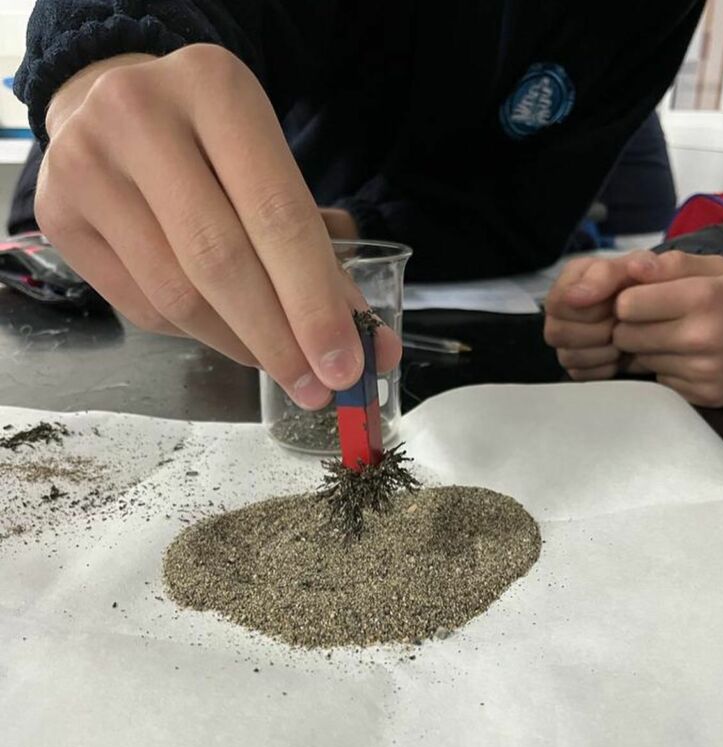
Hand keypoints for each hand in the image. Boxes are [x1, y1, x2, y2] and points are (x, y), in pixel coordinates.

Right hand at [38, 46, 400, 408]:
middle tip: (316, 387)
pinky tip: (225, 334)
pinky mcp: (58, 214)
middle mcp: (140, 115)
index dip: (315, 303)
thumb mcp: (272, 173)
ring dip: (238, 346)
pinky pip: (142, 307)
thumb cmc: (213, 150)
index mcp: (215, 88)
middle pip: (220, 260)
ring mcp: (86, 163)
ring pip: (176, 295)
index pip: (278, 216)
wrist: (114, 108)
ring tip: (277, 366)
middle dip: (278, 339)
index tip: (346, 366)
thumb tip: (372, 347)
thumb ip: (321, 256)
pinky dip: (195, 335)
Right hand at [544, 252, 657, 379]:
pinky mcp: (575, 364)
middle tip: (622, 321)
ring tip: (624, 335)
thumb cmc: (644, 286)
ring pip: (569, 355)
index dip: (586, 307)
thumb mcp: (642, 267)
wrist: (653, 310)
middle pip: (558, 332)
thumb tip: (606, 281)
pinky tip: (620, 353)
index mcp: (570, 280)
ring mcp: (564, 340)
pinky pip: (581, 373)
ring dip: (604, 349)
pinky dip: (605, 366)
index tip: (614, 305)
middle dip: (599, 330)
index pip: (559, 300)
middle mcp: (559, 312)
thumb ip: (629, 267)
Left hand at [614, 251, 722, 406]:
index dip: (627, 300)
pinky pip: (659, 380)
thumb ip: (673, 263)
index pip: (627, 305)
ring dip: (647, 349)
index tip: (639, 298)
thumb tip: (631, 266)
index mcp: (701, 298)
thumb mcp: (721, 268)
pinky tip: (687, 358)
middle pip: (626, 336)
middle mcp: (698, 338)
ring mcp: (698, 372)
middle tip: (651, 320)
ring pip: (639, 360)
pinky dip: (665, 369)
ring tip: (674, 337)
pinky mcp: (699, 396)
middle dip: (631, 326)